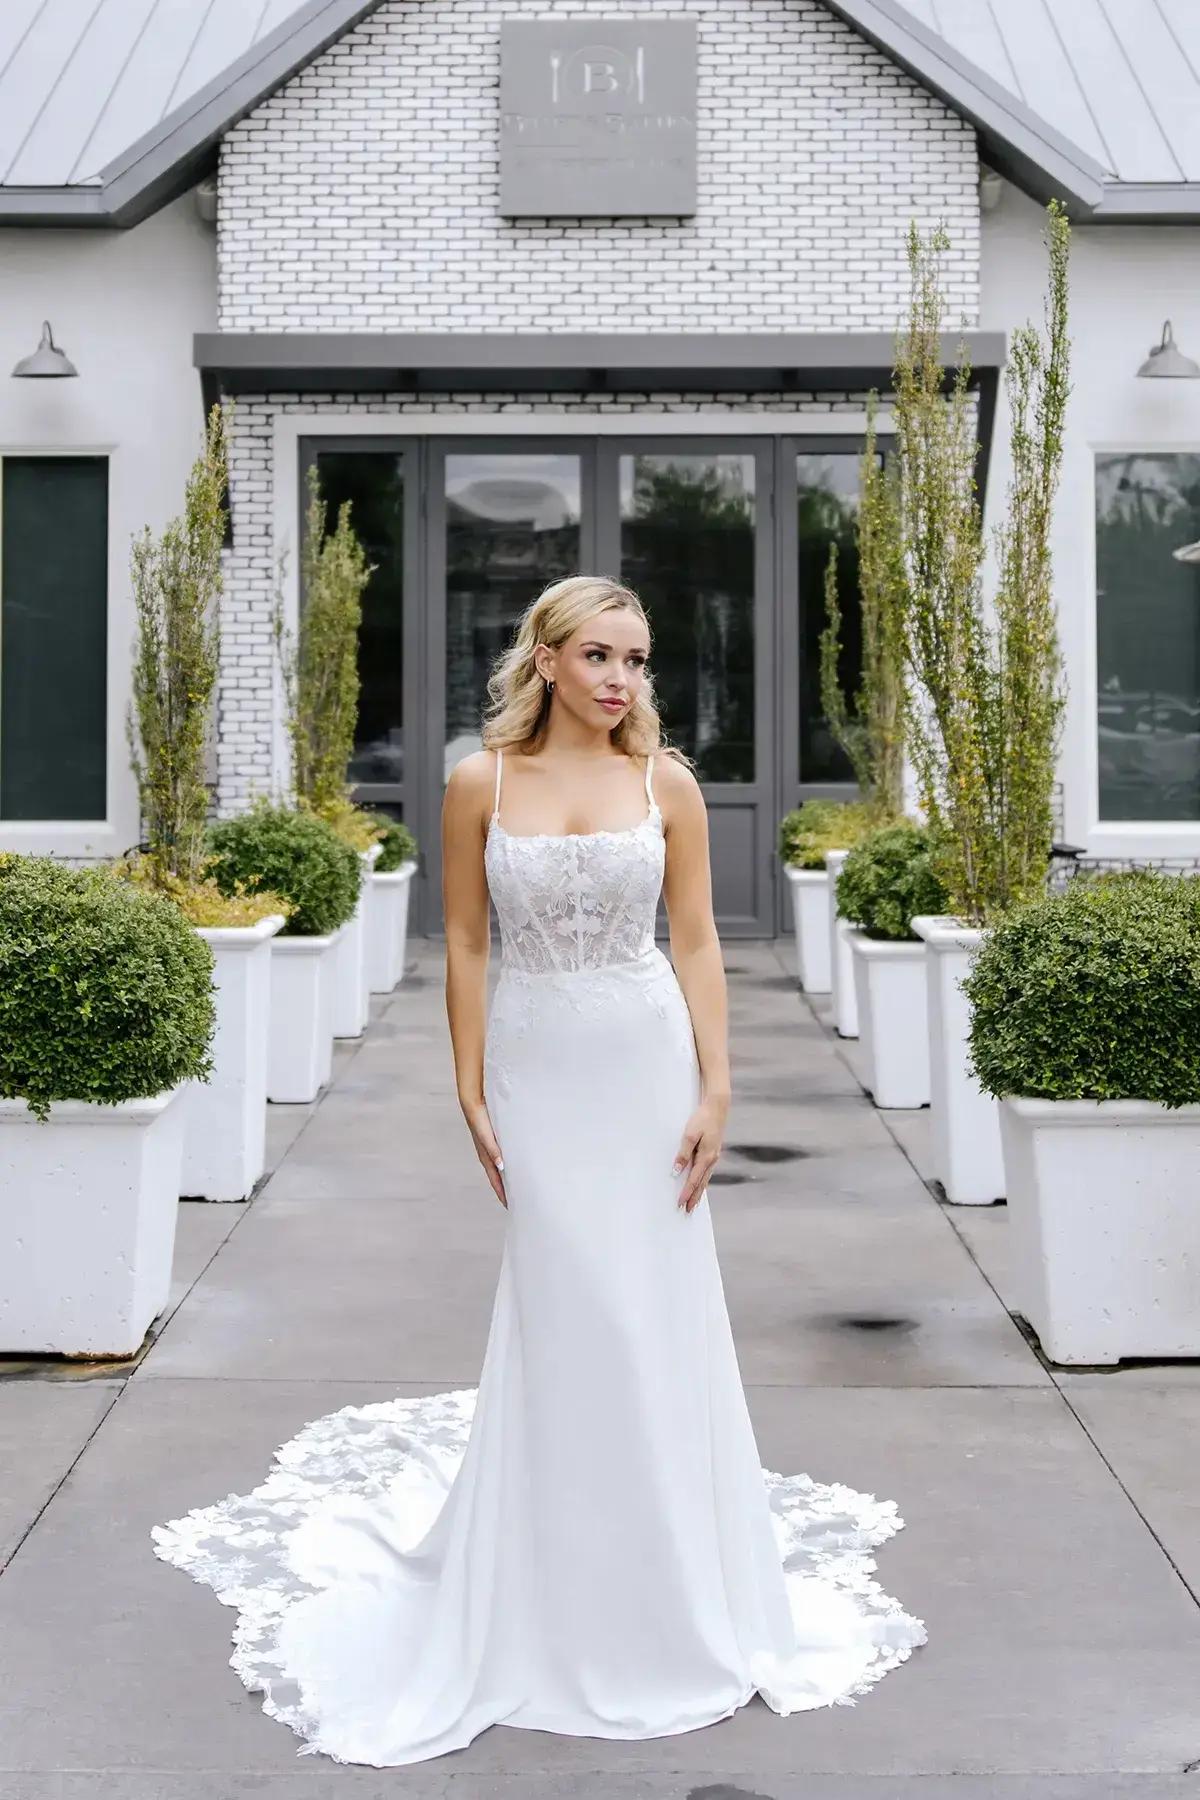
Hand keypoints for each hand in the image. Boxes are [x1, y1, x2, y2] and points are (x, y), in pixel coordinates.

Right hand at [461, 1097, 506, 1207]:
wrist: (473, 1102)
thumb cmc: (478, 1118)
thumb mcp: (486, 1136)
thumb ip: (493, 1150)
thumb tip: (501, 1167)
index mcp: (486, 1156)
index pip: (495, 1179)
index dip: (502, 1193)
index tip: (509, 1205)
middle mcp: (487, 1154)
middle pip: (497, 1177)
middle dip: (505, 1189)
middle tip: (516, 1200)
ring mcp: (490, 1148)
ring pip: (499, 1168)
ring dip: (506, 1177)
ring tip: (517, 1186)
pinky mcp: (493, 1140)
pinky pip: (501, 1157)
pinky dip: (507, 1165)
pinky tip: (513, 1164)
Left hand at [673, 1093, 728, 1212]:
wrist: (718, 1107)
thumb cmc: (703, 1119)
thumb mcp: (690, 1135)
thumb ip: (683, 1153)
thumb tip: (676, 1170)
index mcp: (706, 1157)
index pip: (693, 1180)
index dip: (686, 1193)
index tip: (679, 1203)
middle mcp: (712, 1160)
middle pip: (701, 1183)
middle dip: (694, 1198)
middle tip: (687, 1211)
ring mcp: (714, 1157)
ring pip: (705, 1179)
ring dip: (699, 1192)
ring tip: (693, 1203)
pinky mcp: (713, 1152)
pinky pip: (707, 1172)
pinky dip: (702, 1181)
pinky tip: (700, 1184)